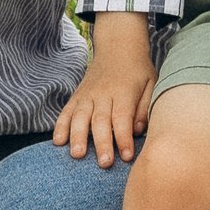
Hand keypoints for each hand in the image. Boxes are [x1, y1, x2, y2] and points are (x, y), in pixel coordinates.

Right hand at [52, 16, 156, 164]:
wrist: (118, 45)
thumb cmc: (138, 70)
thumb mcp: (151, 83)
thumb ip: (145, 107)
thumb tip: (138, 130)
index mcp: (124, 92)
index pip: (122, 118)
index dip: (124, 138)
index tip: (127, 157)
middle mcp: (103, 94)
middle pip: (100, 120)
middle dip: (102, 143)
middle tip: (104, 163)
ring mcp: (87, 95)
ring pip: (80, 117)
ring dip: (77, 136)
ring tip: (77, 155)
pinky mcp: (77, 96)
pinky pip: (66, 111)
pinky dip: (61, 126)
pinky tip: (58, 142)